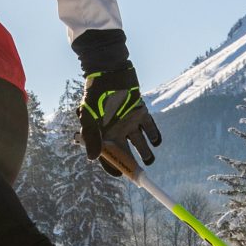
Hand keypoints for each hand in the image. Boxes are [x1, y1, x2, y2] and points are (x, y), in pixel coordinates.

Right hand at [73, 29, 160, 174]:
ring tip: (149, 158)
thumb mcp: (89, 116)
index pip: (108, 156)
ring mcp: (129, 122)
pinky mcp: (140, 112)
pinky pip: (149, 127)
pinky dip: (154, 135)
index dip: (114, 166)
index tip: (122, 174)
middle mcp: (116, 131)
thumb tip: (92, 159)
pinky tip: (156, 141)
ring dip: (145, 152)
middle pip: (126, 152)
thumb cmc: (96, 93)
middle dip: (133, 163)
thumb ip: (90, 137)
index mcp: (102, 134)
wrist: (109, 71)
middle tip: (140, 171)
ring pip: (139, 142)